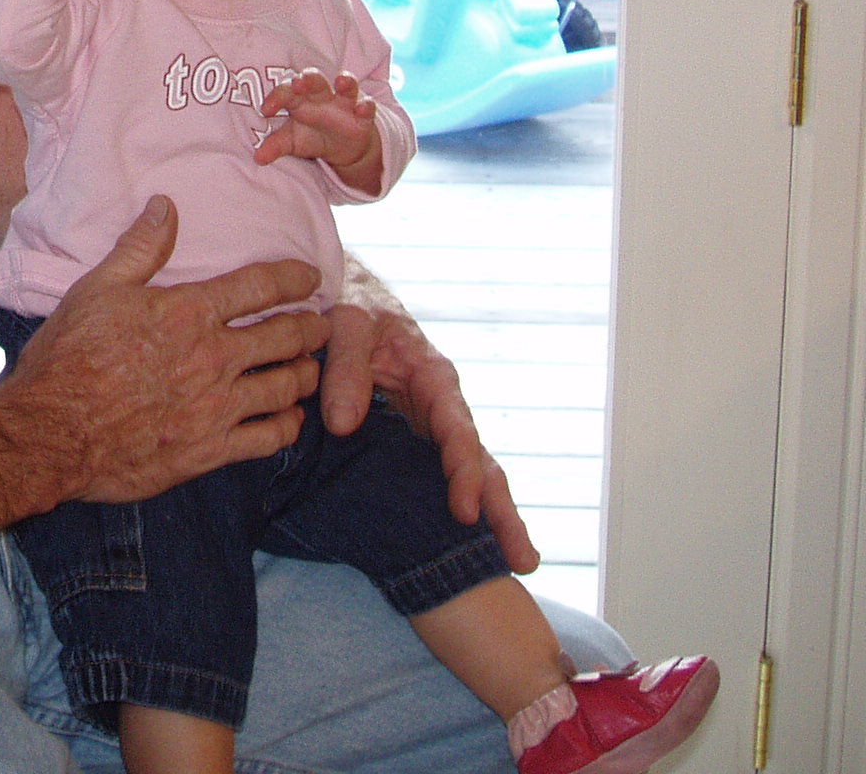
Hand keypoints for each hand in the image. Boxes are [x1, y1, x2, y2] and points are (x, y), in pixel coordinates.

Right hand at [0, 197, 332, 504]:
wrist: (51, 432)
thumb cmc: (69, 358)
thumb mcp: (97, 289)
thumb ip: (140, 248)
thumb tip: (166, 205)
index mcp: (189, 313)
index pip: (260, 286)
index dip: (293, 277)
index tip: (310, 276)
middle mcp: (213, 358)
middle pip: (285, 337)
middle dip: (311, 328)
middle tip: (320, 324)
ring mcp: (216, 407)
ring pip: (285, 387)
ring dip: (304, 374)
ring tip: (307, 368)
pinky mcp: (210, 451)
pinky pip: (268, 438)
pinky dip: (287, 426)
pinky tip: (289, 419)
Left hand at [253, 68, 379, 179]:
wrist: (342, 147)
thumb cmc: (311, 136)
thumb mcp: (292, 142)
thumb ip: (275, 146)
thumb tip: (258, 158)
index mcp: (300, 100)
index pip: (286, 92)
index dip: (276, 98)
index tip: (265, 110)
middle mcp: (322, 96)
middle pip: (315, 80)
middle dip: (308, 79)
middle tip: (299, 82)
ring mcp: (344, 103)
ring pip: (347, 86)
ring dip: (346, 82)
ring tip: (341, 81)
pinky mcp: (363, 116)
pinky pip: (367, 107)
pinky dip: (366, 106)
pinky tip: (362, 107)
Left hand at [320, 255, 538, 572]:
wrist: (347, 299)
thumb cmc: (352, 307)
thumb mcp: (347, 323)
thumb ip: (346, 368)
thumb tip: (343, 425)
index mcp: (434, 378)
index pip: (457, 430)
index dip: (463, 471)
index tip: (466, 512)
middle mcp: (444, 410)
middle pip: (481, 465)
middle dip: (502, 512)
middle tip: (522, 561)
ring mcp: (432, 432)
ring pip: (472, 479)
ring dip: (494, 521)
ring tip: (519, 566)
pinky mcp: (414, 446)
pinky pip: (438, 482)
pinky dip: (458, 512)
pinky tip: (470, 549)